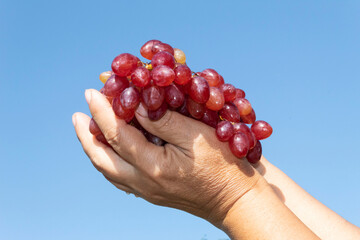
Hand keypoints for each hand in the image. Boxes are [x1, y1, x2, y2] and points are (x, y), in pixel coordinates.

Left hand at [73, 89, 262, 227]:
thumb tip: (137, 104)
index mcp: (153, 167)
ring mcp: (148, 192)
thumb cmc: (223, 165)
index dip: (102, 111)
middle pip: (103, 159)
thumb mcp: (195, 136)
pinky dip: (110, 162)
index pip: (117, 135)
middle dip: (87, 135)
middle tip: (78, 115)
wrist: (237, 200)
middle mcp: (144, 183)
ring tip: (88, 131)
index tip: (91, 92)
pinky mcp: (154, 194)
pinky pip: (121, 178)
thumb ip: (163, 120)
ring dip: (96, 149)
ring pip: (109, 171)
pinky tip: (112, 152)